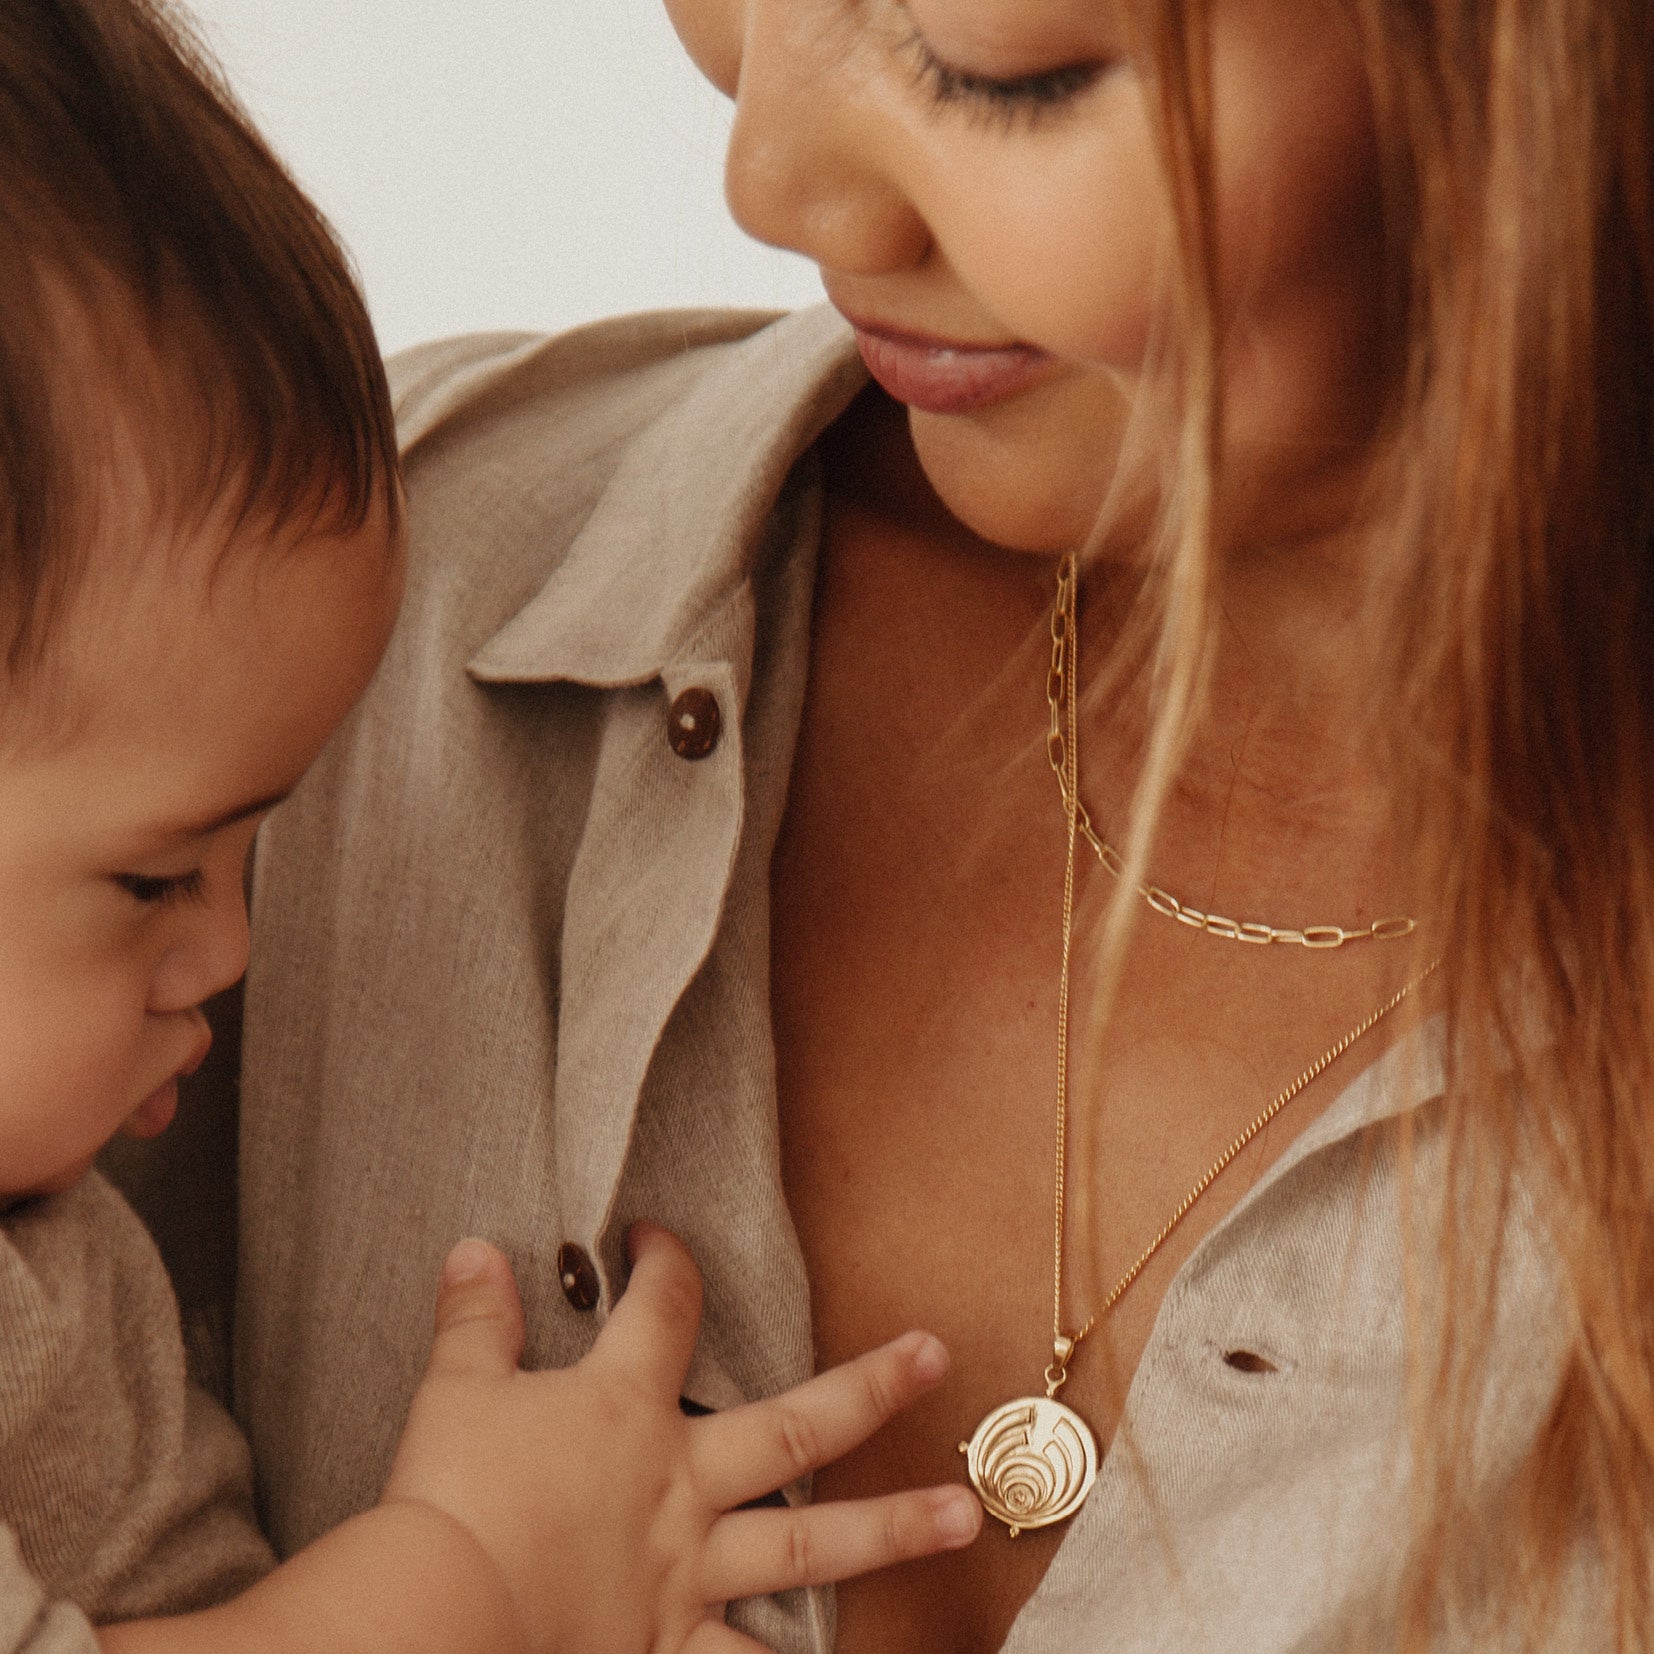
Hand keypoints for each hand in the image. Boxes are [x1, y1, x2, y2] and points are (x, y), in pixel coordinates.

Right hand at [383, 1223, 981, 1653]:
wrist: (438, 1609)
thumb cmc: (448, 1496)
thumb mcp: (455, 1391)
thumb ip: (475, 1320)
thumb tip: (473, 1251)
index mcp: (625, 1406)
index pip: (663, 1308)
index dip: (665, 1263)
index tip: (658, 1240)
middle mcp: (678, 1481)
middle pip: (793, 1421)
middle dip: (870, 1385)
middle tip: (937, 1355)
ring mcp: (686, 1567)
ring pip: (809, 1543)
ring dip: (892, 1528)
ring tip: (968, 1514)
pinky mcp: (666, 1642)